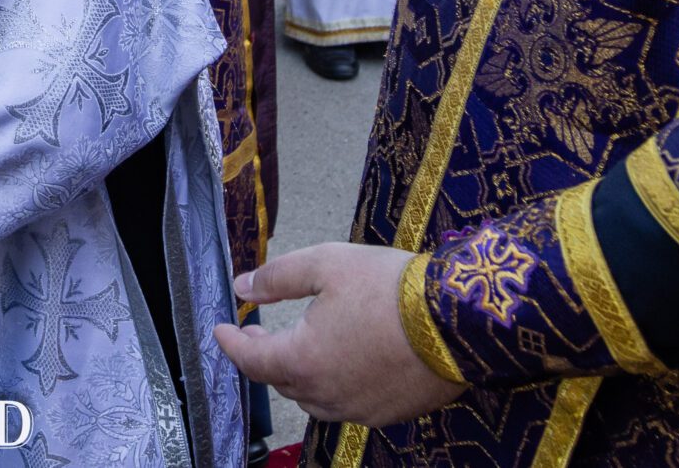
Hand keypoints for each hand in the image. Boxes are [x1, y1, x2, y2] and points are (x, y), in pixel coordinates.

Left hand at [212, 243, 464, 427]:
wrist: (460, 322)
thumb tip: (242, 288)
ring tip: (297, 348)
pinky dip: (333, 385)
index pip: (251, 361)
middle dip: (264, 358)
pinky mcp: (389, 413)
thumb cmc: (389, 288)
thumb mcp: (326, 265)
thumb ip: (277, 278)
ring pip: (313, 398)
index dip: (231, 344)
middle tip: (258, 334)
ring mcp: (359, 409)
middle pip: (281, 381)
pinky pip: (347, 404)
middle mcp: (327, 394)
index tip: (219, 331)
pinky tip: (342, 363)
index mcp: (303, 360)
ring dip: (297, 375)